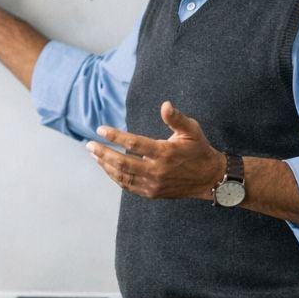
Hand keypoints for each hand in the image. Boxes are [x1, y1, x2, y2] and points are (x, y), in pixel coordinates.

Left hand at [84, 102, 224, 199]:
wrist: (209, 178)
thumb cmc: (198, 150)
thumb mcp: (191, 130)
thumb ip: (176, 118)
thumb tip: (165, 105)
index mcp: (164, 153)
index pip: (133, 144)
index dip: (114, 136)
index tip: (100, 129)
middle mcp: (157, 170)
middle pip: (122, 162)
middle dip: (102, 153)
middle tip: (89, 145)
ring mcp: (153, 184)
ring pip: (122, 176)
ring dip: (105, 165)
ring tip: (95, 155)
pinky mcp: (152, 192)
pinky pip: (128, 186)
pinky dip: (115, 177)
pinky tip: (107, 167)